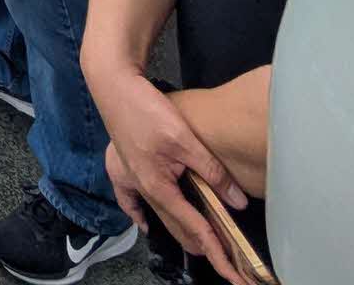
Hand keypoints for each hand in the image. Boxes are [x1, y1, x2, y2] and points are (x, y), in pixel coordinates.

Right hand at [96, 73, 249, 281]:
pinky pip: (129, 200)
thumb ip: (212, 171)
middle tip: (223, 259)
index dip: (214, 249)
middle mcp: (141, 189)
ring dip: (178, 230)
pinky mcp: (123, 167)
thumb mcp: (185, 139)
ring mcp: (129, 179)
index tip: (231, 271)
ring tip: (198, 244)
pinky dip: (138, 214)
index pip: (192, 227)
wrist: (115, 87)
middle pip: (175, 225)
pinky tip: (144, 221)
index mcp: (157, 187)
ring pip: (157, 214)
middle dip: (199, 244)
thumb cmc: (147, 110)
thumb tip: (238, 201)